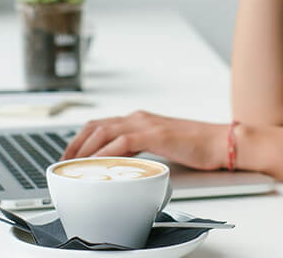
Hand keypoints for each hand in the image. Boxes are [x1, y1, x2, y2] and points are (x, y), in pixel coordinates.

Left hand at [61, 111, 228, 170]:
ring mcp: (145, 124)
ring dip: (85, 149)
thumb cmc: (196, 147)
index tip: (69, 155)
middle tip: (63, 162)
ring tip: (73, 165)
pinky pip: (122, 142)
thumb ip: (141, 150)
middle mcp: (138, 117)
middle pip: (95, 126)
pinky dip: (105, 153)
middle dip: (75, 144)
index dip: (80, 139)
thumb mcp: (161, 147)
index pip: (100, 125)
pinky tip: (97, 164)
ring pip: (104, 131)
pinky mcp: (154, 134)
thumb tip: (123, 165)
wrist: (219, 142)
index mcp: (139, 119)